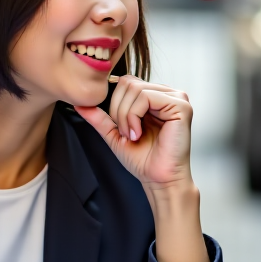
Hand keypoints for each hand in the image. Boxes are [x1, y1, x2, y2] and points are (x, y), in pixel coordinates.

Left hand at [74, 76, 193, 191]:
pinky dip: (134, 116)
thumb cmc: (143, 159)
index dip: (115, 103)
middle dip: (118, 110)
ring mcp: (177, 98)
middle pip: (128, 82)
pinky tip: (139, 133)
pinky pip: (146, 97)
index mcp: (155, 97)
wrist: (158, 179)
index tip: (120, 129)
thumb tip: (79, 103)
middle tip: (126, 133)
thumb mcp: (115, 134)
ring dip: (126, 115)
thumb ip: (99, 118)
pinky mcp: (181, 106)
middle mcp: (168, 94)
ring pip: (135, 89)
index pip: (126, 82)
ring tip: (133, 135)